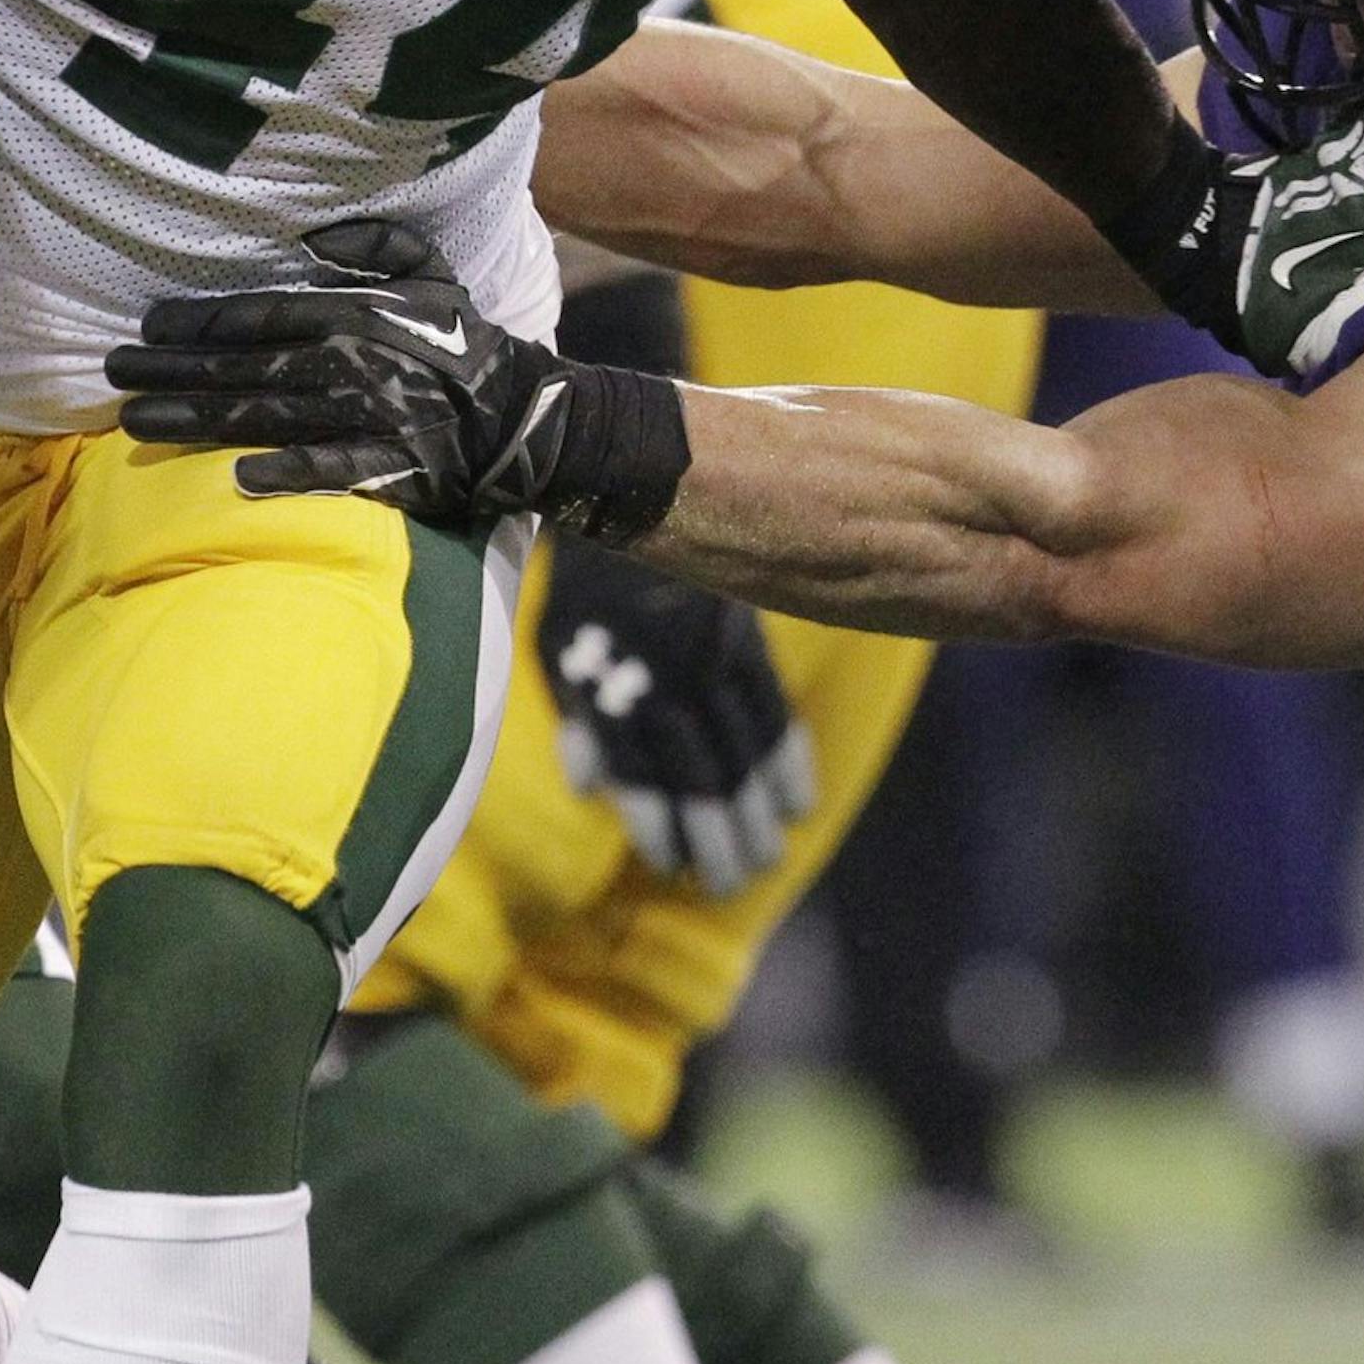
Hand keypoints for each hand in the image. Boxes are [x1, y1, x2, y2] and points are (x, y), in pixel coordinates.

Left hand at [107, 218, 690, 540]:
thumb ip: (380, 243)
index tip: (145, 326)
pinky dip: (293, 474)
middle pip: (248, 367)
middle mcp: (357, 364)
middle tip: (112, 373)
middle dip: (175, 371)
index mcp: (359, 314)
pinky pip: (338, 472)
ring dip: (201, 420)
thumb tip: (318, 233)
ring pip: (273, 417)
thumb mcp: (436, 272)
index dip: (200, 321)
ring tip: (136, 422)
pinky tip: (240, 479)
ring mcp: (375, 419)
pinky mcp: (397, 471)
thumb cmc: (466, 342)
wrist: (528, 417)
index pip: (263, 315)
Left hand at [540, 536, 815, 894]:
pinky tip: (798, 802)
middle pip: (697, 768)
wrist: (627, 481)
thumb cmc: (590, 583)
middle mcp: (662, 670)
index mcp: (610, 676)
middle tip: (731, 882)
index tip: (673, 864)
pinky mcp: (745, 633)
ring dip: (754, 809)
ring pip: (740, 747)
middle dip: (715, 833)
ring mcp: (710, 652)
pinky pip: (774, 706)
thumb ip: (581, 717)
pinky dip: (788, 757)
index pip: (638, 766)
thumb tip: (591, 788)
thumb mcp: (566, 645)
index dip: (656, 819)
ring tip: (766, 857)